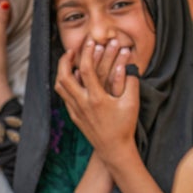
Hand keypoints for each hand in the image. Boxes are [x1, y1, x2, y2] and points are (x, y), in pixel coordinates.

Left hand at [54, 37, 137, 159]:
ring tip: (69, 62)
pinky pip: (64, 96)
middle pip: (64, 77)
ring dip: (62, 71)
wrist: (113, 149)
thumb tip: (126, 64)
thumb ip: (130, 82)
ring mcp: (75, 110)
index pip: (86, 69)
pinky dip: (65, 84)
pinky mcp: (73, 116)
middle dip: (65, 60)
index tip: (90, 42)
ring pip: (60, 87)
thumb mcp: (131, 103)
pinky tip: (72, 78)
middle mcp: (82, 104)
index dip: (87, 53)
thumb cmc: (125, 126)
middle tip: (71, 50)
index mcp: (96, 98)